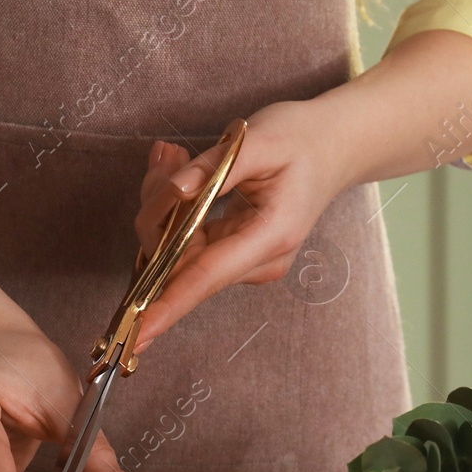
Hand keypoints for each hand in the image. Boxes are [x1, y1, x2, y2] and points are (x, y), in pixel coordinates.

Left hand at [132, 99, 351, 348]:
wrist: (333, 147)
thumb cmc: (302, 139)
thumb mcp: (262, 139)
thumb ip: (216, 167)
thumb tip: (176, 190)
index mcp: (271, 237)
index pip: (208, 277)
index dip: (168, 306)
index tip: (137, 332)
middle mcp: (257, 261)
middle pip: (182, 259)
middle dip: (158, 211)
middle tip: (166, 155)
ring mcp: (245, 261)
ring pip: (176, 248)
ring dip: (163, 202)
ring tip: (173, 153)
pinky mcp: (233, 252)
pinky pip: (186, 239)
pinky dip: (174, 205)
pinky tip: (179, 166)